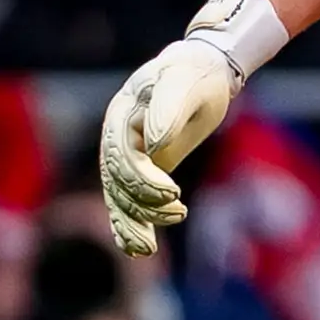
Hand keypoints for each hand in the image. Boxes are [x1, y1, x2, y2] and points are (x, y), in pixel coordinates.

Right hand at [98, 37, 240, 256]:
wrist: (203, 70)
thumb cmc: (195, 74)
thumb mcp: (184, 83)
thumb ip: (168, 111)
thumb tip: (153, 145)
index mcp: (121, 116)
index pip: (123, 156)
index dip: (143, 179)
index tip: (173, 193)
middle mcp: (117, 138)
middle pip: (117, 182)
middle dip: (138, 208)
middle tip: (169, 222)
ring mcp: (127, 155)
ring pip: (119, 197)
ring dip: (132, 223)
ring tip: (148, 248)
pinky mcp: (144, 168)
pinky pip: (129, 200)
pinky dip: (130, 224)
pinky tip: (138, 248)